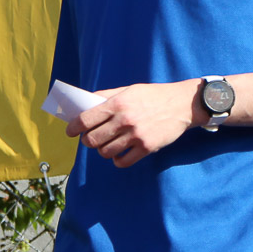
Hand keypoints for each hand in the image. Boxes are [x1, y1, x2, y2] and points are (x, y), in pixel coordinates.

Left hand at [70, 80, 201, 166]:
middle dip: (88, 140)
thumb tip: (84, 105)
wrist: (182, 104)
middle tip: (90, 138)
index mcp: (117, 104)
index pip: (85, 120)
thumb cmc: (152, 96)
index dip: (73, 127)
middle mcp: (125, 120)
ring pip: (106, 152)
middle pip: (92, 139)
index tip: (70, 132)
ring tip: (106, 145)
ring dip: (102, 150)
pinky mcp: (147, 148)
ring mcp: (136, 135)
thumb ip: (106, 97)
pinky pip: (123, 162)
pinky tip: (118, 154)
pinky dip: (117, 160)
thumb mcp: (128, 90)